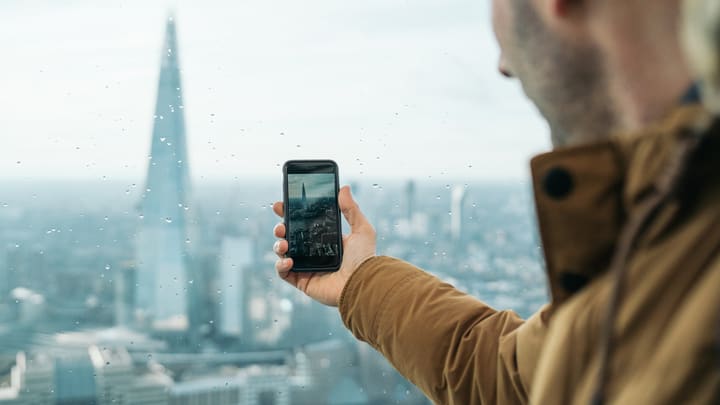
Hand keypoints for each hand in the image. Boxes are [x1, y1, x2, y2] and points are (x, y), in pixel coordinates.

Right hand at [272, 185, 375, 306]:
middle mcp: (314, 253)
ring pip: (283, 253)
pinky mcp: (302, 281)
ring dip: (278, 245)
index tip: (281, 205)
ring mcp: (307, 267)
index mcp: (326, 239)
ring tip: (284, 243)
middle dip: (281, 229)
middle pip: (290, 237)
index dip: (290, 214)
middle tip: (281, 226)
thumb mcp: (361, 229)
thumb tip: (344, 188)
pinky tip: (288, 260)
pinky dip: (280, 266)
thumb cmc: (364, 259)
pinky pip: (283, 273)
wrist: (361, 284)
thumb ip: (351, 209)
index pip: (304, 224)